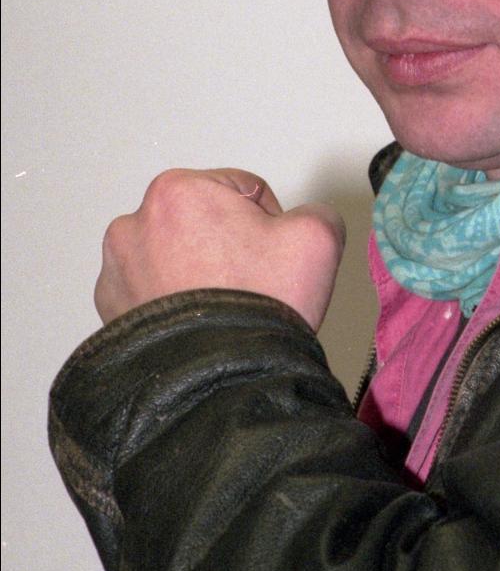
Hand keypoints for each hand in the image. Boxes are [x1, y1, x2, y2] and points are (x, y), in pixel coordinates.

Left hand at [94, 168, 344, 331]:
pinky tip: (199, 323)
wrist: (220, 381)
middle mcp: (135, 223)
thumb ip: (316, 211)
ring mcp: (116, 269)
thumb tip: (304, 223)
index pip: (243, 189)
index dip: (270, 223)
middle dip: (229, 245)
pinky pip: (151, 292)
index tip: (273, 255)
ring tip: (223, 307)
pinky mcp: (110, 309)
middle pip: (204, 221)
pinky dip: (173, 303)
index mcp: (179, 189)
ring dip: (197, 272)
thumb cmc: (257, 306)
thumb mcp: (317, 237)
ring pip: (175, 256)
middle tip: (251, 282)